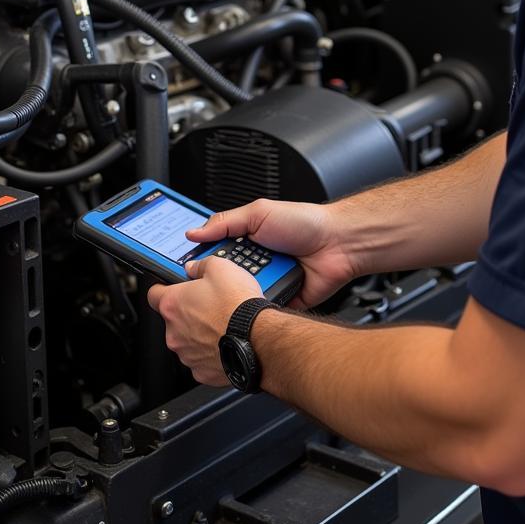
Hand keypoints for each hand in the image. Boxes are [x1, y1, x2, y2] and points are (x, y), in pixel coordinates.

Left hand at [146, 255, 261, 385]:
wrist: (257, 337)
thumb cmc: (237, 305)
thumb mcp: (221, 268)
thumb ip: (201, 266)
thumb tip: (194, 267)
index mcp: (173, 304)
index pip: (153, 294)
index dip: (164, 288)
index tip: (173, 288)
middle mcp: (174, 332)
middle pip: (173, 319)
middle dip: (189, 313)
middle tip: (211, 306)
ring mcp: (186, 353)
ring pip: (188, 341)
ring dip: (200, 334)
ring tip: (223, 324)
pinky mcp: (201, 371)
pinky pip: (202, 359)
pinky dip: (212, 352)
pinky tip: (226, 341)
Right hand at [186, 199, 356, 308]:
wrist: (338, 243)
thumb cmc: (305, 222)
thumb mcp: (259, 213)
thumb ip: (225, 222)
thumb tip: (194, 232)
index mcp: (245, 242)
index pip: (214, 255)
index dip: (200, 262)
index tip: (186, 269)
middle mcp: (254, 264)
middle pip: (224, 279)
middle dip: (222, 279)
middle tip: (221, 276)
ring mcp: (267, 283)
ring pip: (241, 296)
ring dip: (243, 290)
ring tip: (246, 284)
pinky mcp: (279, 301)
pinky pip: (262, 310)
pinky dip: (260, 305)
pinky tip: (259, 299)